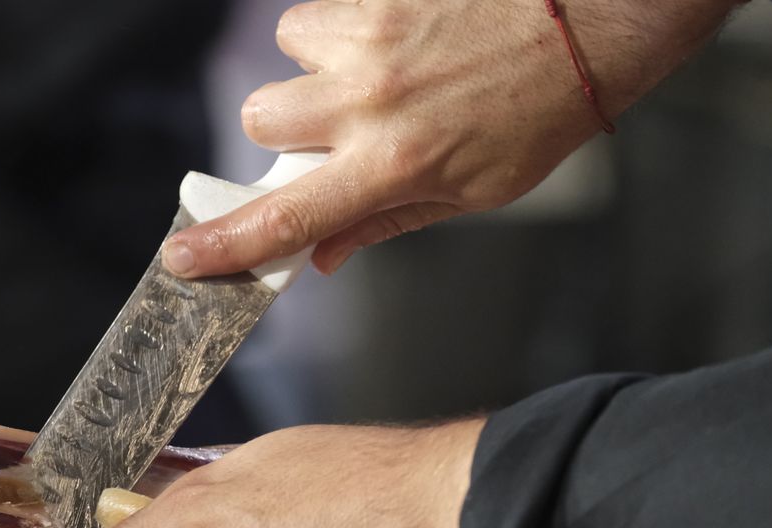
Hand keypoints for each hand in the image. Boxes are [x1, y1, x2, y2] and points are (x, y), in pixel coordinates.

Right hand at [162, 0, 741, 277]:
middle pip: (260, 119)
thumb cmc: (538, 113)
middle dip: (284, 130)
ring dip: (312, 71)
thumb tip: (318, 256)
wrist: (588, 24)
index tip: (183, 259)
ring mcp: (370, 40)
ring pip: (285, 58)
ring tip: (371, 73)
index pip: (288, 216)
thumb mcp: (472, 192)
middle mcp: (370, 102)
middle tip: (330, 131)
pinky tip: (386, 37)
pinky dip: (338, 30)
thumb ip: (385, 221)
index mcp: (394, 164)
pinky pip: (317, 14)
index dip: (226, 244)